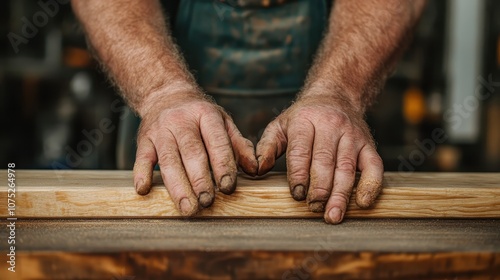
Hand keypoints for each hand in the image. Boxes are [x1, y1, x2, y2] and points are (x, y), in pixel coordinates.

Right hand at [133, 92, 256, 215]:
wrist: (166, 95)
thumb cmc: (199, 114)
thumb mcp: (223, 122)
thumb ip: (239, 145)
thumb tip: (255, 169)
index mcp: (206, 115)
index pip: (217, 142)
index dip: (223, 165)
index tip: (227, 187)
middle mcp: (182, 121)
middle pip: (192, 153)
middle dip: (200, 180)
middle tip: (207, 202)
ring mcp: (160, 130)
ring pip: (168, 160)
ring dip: (178, 186)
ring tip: (187, 207)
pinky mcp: (144, 140)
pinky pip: (141, 158)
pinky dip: (141, 174)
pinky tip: (144, 190)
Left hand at [256, 94, 382, 223]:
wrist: (336, 96)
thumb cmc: (304, 117)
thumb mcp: (280, 125)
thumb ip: (266, 147)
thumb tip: (257, 169)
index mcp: (305, 120)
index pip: (301, 150)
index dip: (299, 174)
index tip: (297, 194)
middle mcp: (331, 126)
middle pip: (325, 161)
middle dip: (320, 188)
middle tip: (313, 207)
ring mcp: (352, 136)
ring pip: (348, 167)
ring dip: (341, 194)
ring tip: (332, 215)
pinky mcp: (368, 145)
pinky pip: (374, 166)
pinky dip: (371, 185)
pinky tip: (362, 203)